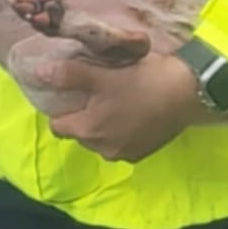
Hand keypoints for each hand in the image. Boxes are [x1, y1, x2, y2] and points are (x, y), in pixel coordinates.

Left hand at [31, 52, 219, 162]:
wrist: (188, 93)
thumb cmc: (143, 81)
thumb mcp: (103, 74)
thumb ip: (69, 75)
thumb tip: (39, 74)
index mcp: (88, 130)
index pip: (58, 126)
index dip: (61, 108)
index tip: (73, 93)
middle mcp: (102, 149)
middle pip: (80, 134)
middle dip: (84, 116)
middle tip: (98, 93)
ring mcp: (124, 154)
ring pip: (101, 140)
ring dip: (104, 125)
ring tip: (118, 102)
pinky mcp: (142, 154)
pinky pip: (121, 144)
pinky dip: (123, 131)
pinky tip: (134, 113)